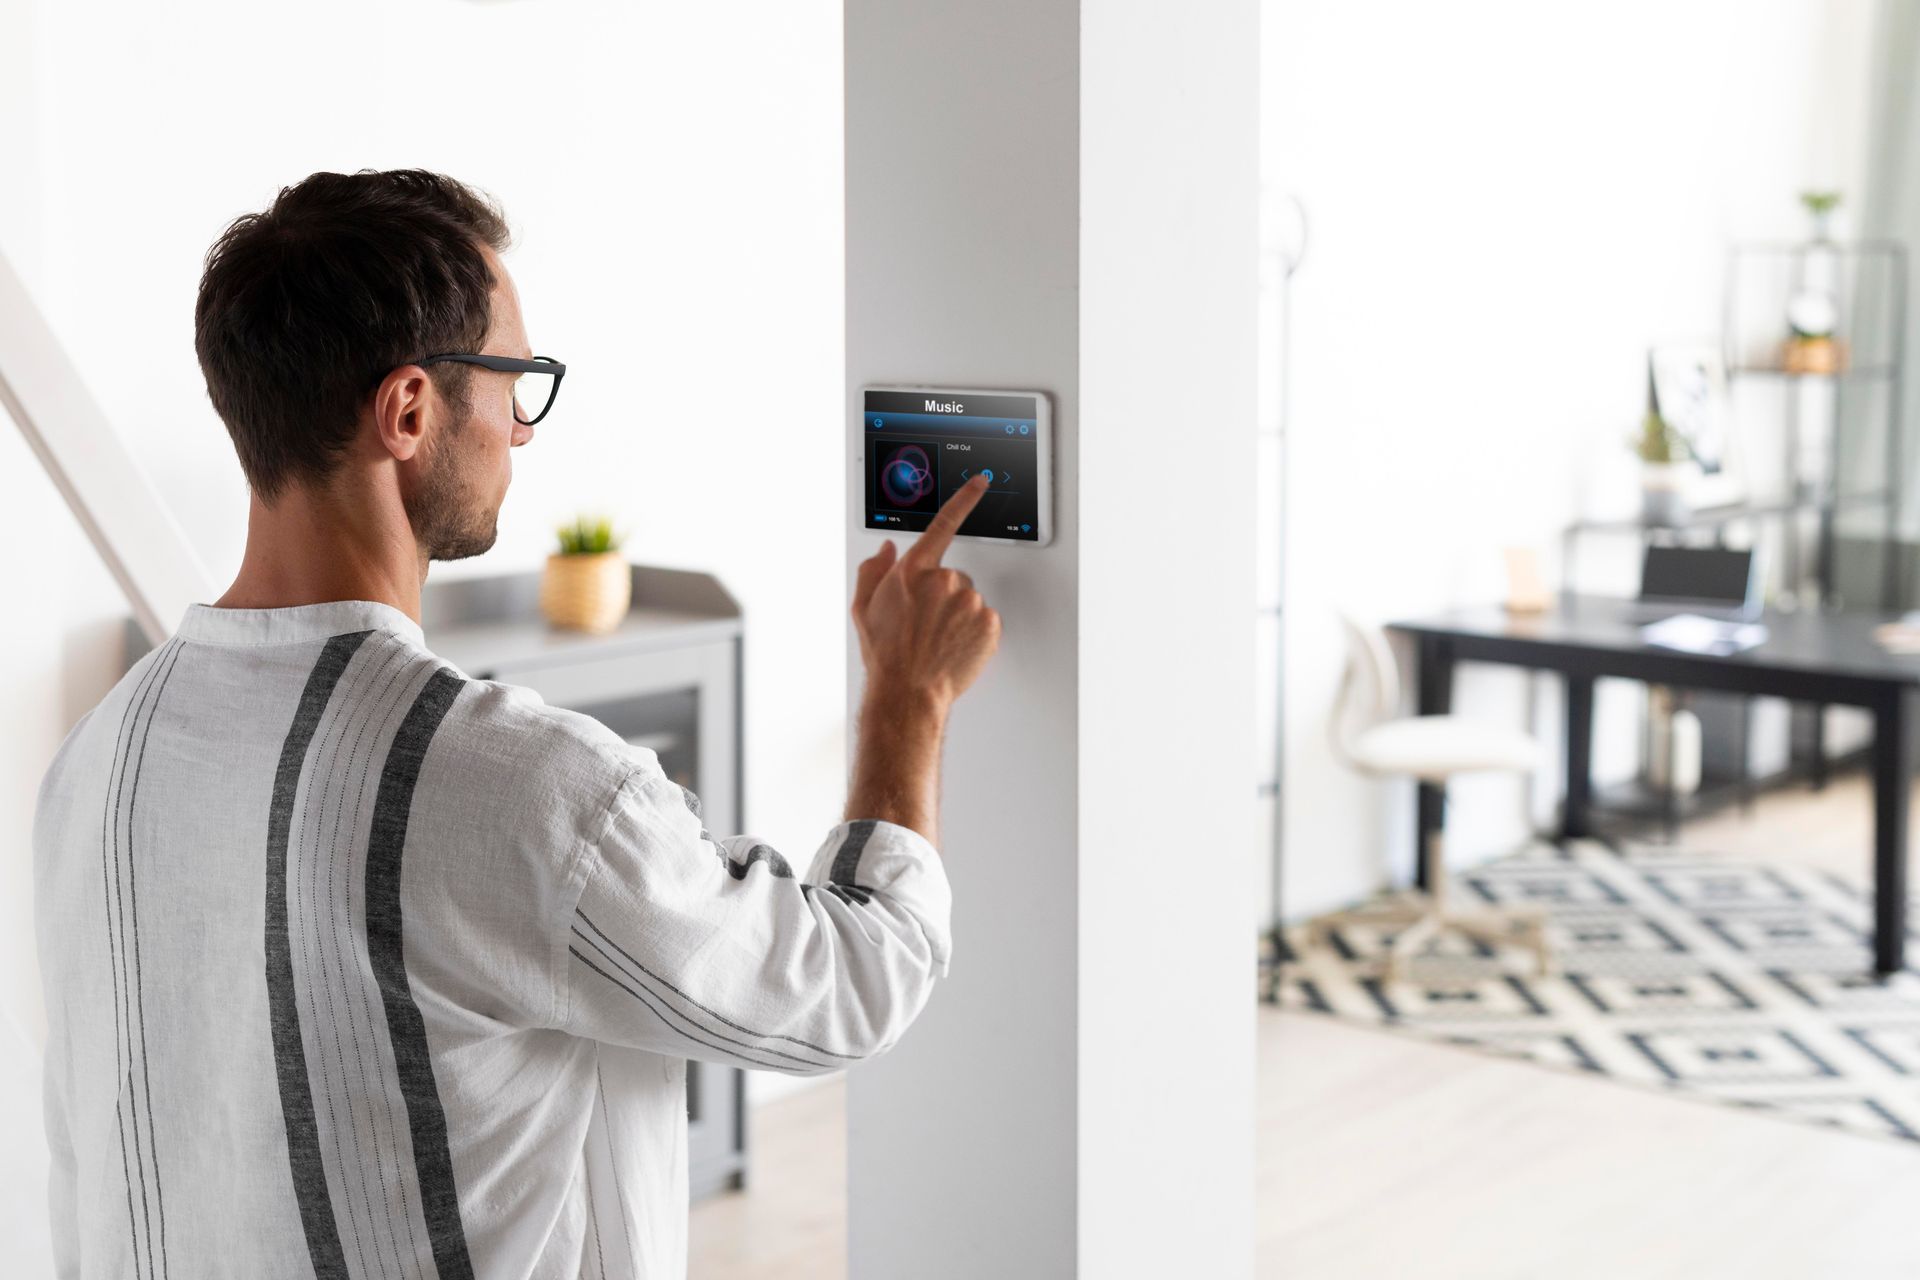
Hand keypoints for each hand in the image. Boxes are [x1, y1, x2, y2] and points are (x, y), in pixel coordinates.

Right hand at [851, 474, 1002, 709]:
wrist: (907, 691)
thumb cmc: (885, 654)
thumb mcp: (863, 608)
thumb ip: (873, 571)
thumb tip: (886, 550)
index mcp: (912, 571)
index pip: (943, 524)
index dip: (965, 499)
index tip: (981, 482)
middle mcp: (943, 579)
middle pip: (952, 577)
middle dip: (943, 595)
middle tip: (927, 624)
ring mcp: (969, 600)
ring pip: (969, 600)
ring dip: (958, 615)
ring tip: (938, 639)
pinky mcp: (988, 621)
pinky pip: (985, 620)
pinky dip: (974, 632)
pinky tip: (955, 646)